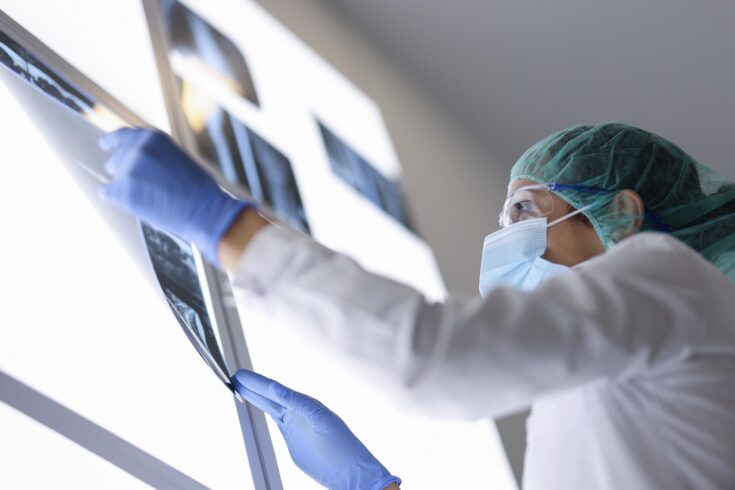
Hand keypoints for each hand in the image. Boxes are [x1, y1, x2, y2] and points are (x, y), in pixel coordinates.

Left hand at [98, 127, 252, 265]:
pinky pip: (106, 193)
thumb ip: (153, 153)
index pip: (122, 135)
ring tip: (149, 196)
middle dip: (123, 170)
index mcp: (152, 137)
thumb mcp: (176, 157)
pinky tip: (135, 203)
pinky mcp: (122, 191)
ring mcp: (128, 170)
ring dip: (125, 185)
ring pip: (113, 177)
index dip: (112, 141)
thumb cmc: (197, 189)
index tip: (105, 145)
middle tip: (141, 185)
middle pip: (115, 158)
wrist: (205, 210)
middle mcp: (138, 149)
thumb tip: (132, 157)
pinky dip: (117, 199)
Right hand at [232, 370, 399, 489]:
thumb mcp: (320, 419)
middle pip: (270, 395)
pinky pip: (273, 419)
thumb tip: (275, 388)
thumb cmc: (341, 444)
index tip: (242, 375)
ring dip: (254, 395)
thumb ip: (297, 403)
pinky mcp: (291, 437)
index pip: (276, 390)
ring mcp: (294, 423)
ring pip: (270, 405)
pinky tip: (254, 402)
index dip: (258, 382)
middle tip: (235, 376)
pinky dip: (262, 409)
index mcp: (306, 403)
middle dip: (253, 385)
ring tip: (238, 385)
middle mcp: (299, 410)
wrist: (349, 470)